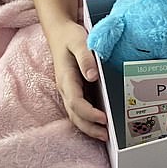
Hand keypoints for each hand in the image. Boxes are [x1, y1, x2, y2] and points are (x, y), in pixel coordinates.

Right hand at [51, 21, 108, 140]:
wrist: (59, 32)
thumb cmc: (70, 36)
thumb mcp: (79, 41)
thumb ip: (85, 58)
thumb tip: (92, 77)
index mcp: (66, 79)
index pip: (76, 102)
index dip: (89, 113)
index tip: (103, 118)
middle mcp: (65, 89)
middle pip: (75, 115)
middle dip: (89, 127)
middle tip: (106, 135)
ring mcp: (68, 91)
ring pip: (75, 115)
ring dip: (88, 127)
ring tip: (104, 135)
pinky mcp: (74, 90)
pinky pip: (79, 109)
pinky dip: (88, 119)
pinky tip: (100, 123)